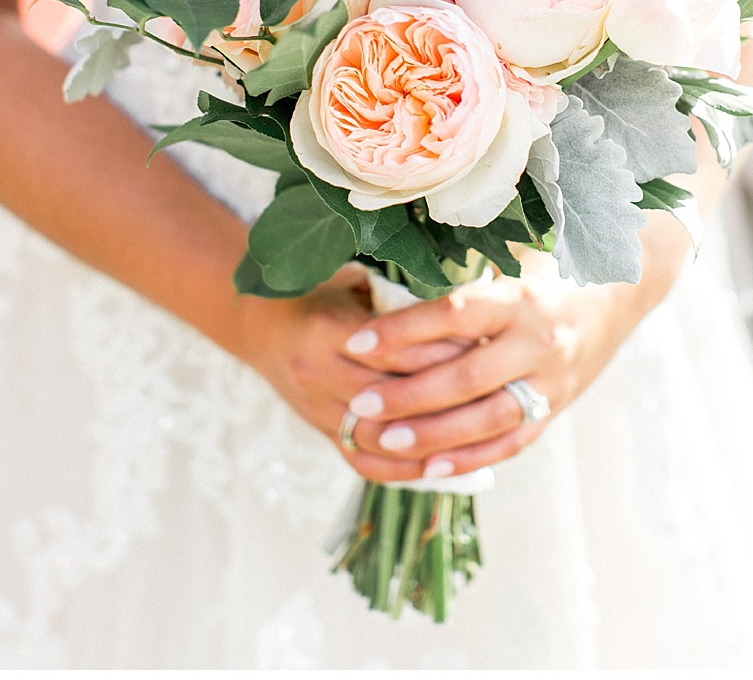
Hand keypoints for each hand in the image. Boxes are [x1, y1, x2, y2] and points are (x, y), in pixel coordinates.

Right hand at [233, 264, 473, 483]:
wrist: (259, 325)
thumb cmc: (316, 295)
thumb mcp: (349, 283)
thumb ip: (395, 301)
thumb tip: (461, 312)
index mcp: (327, 328)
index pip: (397, 350)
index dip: (444, 353)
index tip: (485, 348)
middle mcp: (318, 372)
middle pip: (393, 397)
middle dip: (446, 398)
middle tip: (494, 391)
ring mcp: (316, 408)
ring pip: (382, 437)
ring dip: (430, 440)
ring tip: (477, 432)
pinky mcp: (320, 432)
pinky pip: (365, 462)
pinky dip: (405, 469)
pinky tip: (441, 464)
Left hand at [333, 263, 644, 478]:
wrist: (621, 290)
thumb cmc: (545, 266)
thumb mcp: (508, 255)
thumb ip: (459, 269)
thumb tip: (390, 265)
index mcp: (520, 298)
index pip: (454, 316)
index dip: (402, 330)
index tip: (356, 340)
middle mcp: (539, 343)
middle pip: (467, 378)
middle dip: (409, 395)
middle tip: (360, 405)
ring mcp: (551, 381)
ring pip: (488, 419)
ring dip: (434, 435)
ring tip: (385, 440)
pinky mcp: (556, 408)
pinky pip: (511, 442)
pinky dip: (470, 458)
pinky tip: (429, 467)